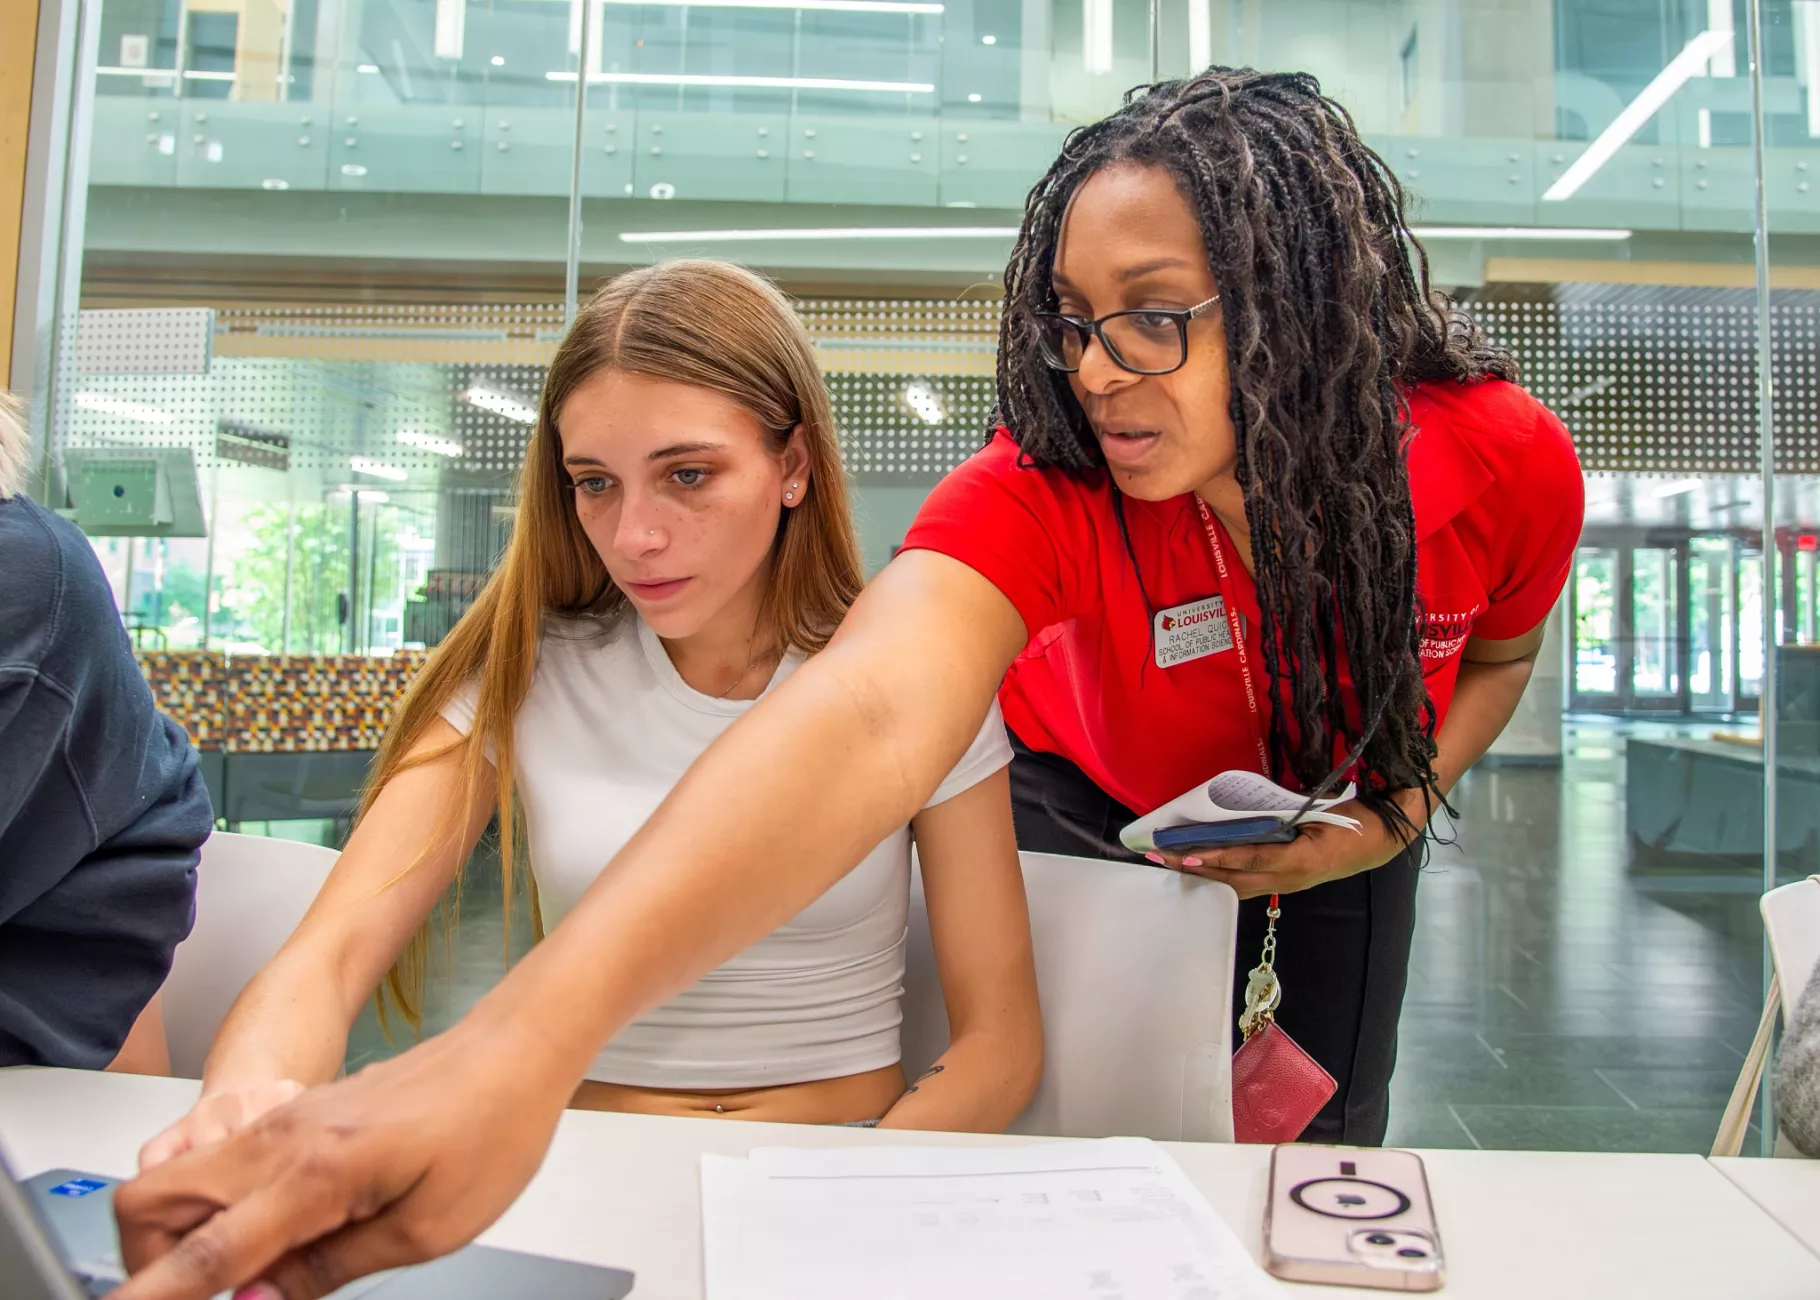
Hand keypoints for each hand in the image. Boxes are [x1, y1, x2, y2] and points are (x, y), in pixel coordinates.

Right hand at [112, 1018, 573, 1299]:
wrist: (514, 1051)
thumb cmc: (493, 1127)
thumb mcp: (426, 1230)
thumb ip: (328, 1270)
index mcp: (316, 1172)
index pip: (205, 1255)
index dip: (158, 1299)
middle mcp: (283, 1138)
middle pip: (151, 1203)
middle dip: (151, 1263)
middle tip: (204, 1299)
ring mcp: (284, 1121)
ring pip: (178, 1179)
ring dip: (184, 1234)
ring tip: (249, 1273)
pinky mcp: (295, 1117)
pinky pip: (222, 1165)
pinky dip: (217, 1208)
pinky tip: (274, 1236)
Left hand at [1144, 800, 1413, 898]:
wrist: (1379, 841)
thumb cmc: (1352, 820)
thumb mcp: (1321, 811)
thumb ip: (1286, 811)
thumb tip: (1245, 807)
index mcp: (1302, 858)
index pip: (1251, 859)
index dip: (1219, 857)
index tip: (1188, 854)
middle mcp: (1290, 878)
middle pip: (1234, 878)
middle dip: (1196, 868)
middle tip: (1160, 856)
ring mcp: (1287, 884)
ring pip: (1236, 885)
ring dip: (1202, 873)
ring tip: (1168, 862)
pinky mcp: (1284, 882)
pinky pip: (1245, 883)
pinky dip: (1218, 875)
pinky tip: (1196, 867)